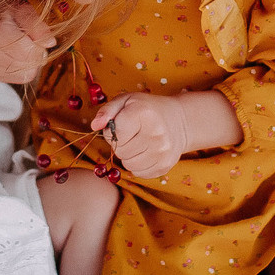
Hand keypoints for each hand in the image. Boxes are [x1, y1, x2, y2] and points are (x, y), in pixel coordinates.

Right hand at [0, 0, 56, 82]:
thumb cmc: (10, 13)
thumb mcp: (26, 11)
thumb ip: (39, 27)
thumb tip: (50, 42)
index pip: (30, 52)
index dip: (39, 47)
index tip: (36, 38)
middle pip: (29, 65)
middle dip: (36, 55)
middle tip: (30, 42)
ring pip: (26, 74)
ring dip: (31, 63)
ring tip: (23, 48)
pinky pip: (20, 78)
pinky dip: (24, 69)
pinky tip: (18, 56)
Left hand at [91, 89, 236, 177]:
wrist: (180, 120)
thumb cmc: (147, 109)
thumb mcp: (126, 101)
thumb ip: (107, 111)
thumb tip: (95, 126)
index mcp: (144, 113)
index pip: (114, 134)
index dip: (113, 130)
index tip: (122, 124)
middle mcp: (156, 133)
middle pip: (120, 151)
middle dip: (121, 144)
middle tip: (131, 134)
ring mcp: (162, 151)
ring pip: (128, 165)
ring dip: (128, 156)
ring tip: (138, 143)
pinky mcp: (165, 166)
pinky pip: (139, 173)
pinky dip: (138, 165)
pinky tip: (146, 152)